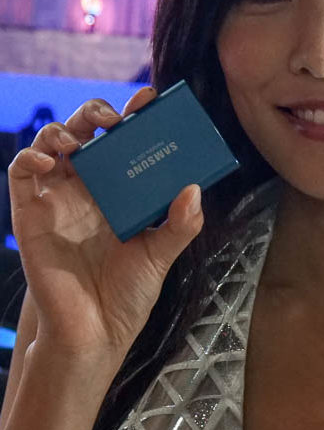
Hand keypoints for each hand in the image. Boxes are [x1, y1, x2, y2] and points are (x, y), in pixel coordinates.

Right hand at [8, 87, 203, 363]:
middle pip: (88, 132)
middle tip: (116, 117)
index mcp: (122, 190)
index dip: (135, 115)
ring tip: (81, 136)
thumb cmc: (127, 292)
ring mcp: (59, 197)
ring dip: (63, 129)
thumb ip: (181, 225)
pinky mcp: (31, 212)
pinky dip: (31, 158)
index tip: (152, 97)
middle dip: (99, 113)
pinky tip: (49, 161)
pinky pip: (22, 173)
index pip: (127, 142)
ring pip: (53, 143)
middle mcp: (90, 187)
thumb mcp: (161, 255)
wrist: (93, 332)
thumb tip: (195, 189)